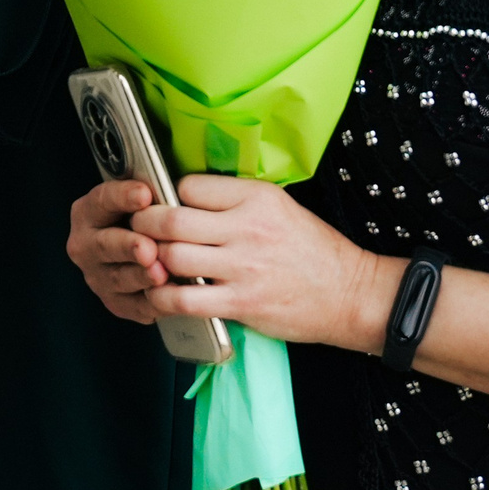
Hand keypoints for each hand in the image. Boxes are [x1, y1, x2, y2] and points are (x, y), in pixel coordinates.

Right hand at [67, 178, 168, 324]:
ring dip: (140, 277)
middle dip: (128, 246)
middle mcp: (87, 245)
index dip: (123, 197)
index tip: (145, 194)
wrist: (148, 246)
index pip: (102, 200)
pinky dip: (152, 302)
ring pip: (119, 278)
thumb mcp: (145, 197)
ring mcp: (99, 277)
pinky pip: (134, 306)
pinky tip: (171, 294)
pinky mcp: (116, 302)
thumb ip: (151, 194)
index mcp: (89, 212)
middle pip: (105, 245)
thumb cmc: (149, 214)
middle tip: (148, 248)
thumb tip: (167, 193)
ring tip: (161, 273)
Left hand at [130, 175, 397, 351]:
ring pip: (171, 257)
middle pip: (170, 219)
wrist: (349, 292)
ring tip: (148, 263)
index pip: (189, 185)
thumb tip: (188, 198)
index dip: (170, 196)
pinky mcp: (240, 303)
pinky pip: (183, 299)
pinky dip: (162, 298)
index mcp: (257, 197)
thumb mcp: (281, 207)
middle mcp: (247, 228)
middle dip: (144, 225)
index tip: (164, 205)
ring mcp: (243, 268)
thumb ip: (237, 201)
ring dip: (149, 262)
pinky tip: (161, 295)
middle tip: (139, 232)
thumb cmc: (313, 250)